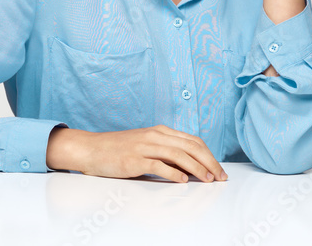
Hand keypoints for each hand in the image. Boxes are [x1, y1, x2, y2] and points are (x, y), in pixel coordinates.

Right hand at [46, 125, 227, 182]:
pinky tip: (183, 180)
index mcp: (160, 131)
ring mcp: (144, 146)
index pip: (193, 141)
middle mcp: (155, 135)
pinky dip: (173, 172)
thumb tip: (190, 166)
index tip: (219, 169)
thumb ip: (166, 152)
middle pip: (190, 146)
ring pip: (178, 154)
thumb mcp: (146, 145)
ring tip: (207, 179)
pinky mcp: (134, 159)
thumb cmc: (119, 150)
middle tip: (219, 176)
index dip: (209, 155)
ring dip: (196, 167)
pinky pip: (158, 164)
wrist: (92, 149)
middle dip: (209, 162)